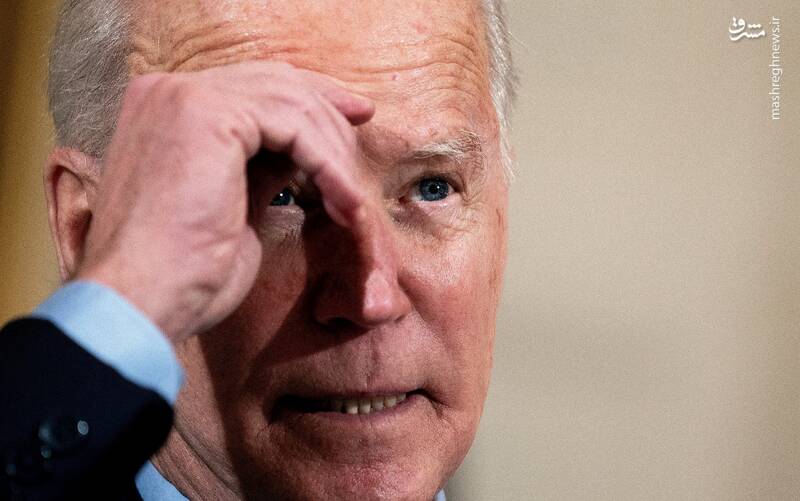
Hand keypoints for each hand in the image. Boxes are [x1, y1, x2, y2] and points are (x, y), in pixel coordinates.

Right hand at [76, 61, 373, 343]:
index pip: (253, 88)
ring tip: (354, 200)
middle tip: (365, 130)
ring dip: (333, 152)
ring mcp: (185, 98)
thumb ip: (261, 170)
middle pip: (275, 83)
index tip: (350, 120)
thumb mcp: (232, 207)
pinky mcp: (208, 115)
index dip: (308, 101)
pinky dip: (328, 165)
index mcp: (166, 109)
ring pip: (291, 103)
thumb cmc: (183, 273)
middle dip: (329, 111)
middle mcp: (170, 91)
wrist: (142, 302)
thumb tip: (299, 154)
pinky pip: (293, 126)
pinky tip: (345, 203)